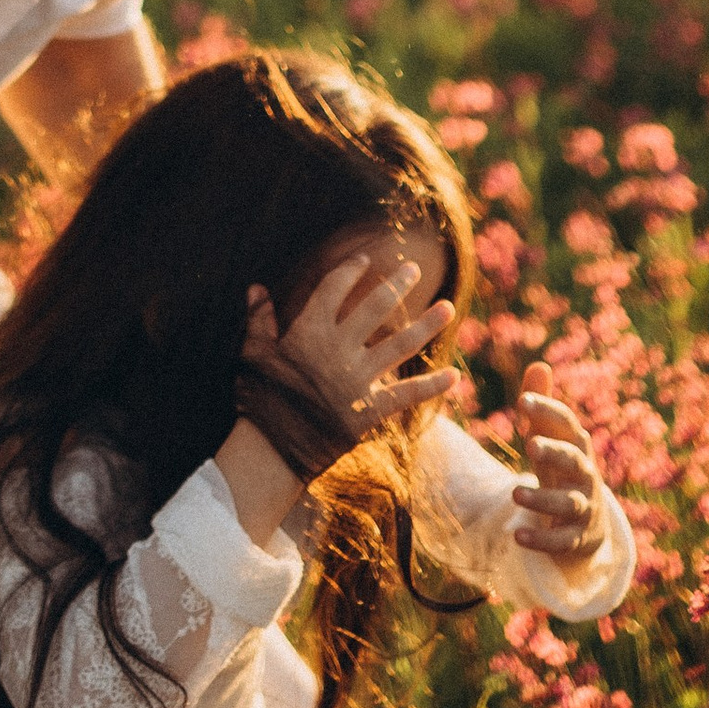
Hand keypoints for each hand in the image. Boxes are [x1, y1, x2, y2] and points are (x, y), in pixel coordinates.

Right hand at [249, 242, 464, 433]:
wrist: (270, 448)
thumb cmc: (259, 398)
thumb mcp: (254, 353)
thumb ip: (258, 319)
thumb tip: (256, 286)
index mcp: (308, 330)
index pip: (333, 289)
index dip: (349, 271)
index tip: (364, 259)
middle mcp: (338, 348)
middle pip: (375, 307)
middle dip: (396, 285)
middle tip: (414, 269)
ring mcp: (357, 379)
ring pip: (399, 344)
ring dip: (426, 325)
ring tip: (448, 308)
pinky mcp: (369, 410)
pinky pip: (406, 394)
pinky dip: (431, 386)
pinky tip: (454, 377)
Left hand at [509, 364, 607, 567]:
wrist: (587, 524)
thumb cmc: (562, 472)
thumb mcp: (552, 441)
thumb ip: (542, 410)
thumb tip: (539, 364)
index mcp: (578, 447)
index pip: (568, 425)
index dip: (548, 411)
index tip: (522, 400)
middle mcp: (586, 475)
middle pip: (574, 461)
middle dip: (554, 452)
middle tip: (530, 445)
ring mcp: (584, 508)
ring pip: (568, 503)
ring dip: (542, 499)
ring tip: (514, 493)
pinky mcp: (577, 538)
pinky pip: (561, 541)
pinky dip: (540, 540)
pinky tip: (516, 537)